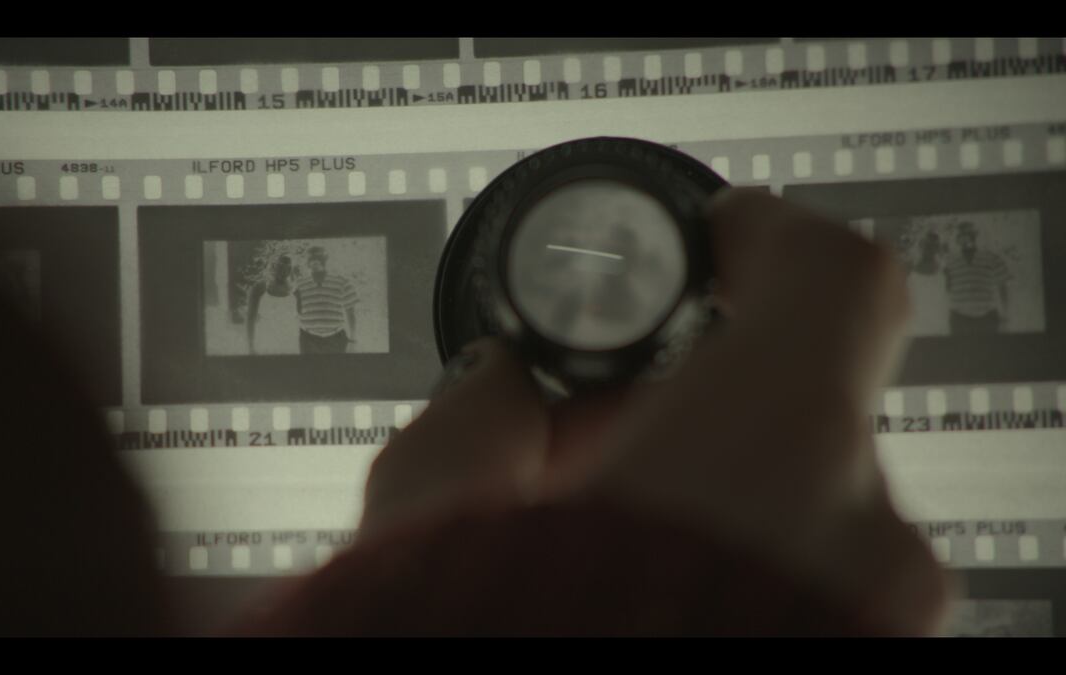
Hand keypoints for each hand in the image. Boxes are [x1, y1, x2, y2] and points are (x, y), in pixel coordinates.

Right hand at [360, 188, 951, 634]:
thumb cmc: (498, 661)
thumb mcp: (431, 525)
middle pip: (798, 399)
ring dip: (712, 497)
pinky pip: (815, 588)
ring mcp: (877, 622)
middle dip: (692, 401)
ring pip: (807, 505)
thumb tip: (486, 394)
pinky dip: (739, 574)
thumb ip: (466, 430)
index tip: (706, 248)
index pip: (825, 273)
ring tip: (598, 545)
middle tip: (588, 439)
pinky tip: (640, 608)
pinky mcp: (859, 666)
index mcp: (760, 450)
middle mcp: (856, 535)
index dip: (758, 240)